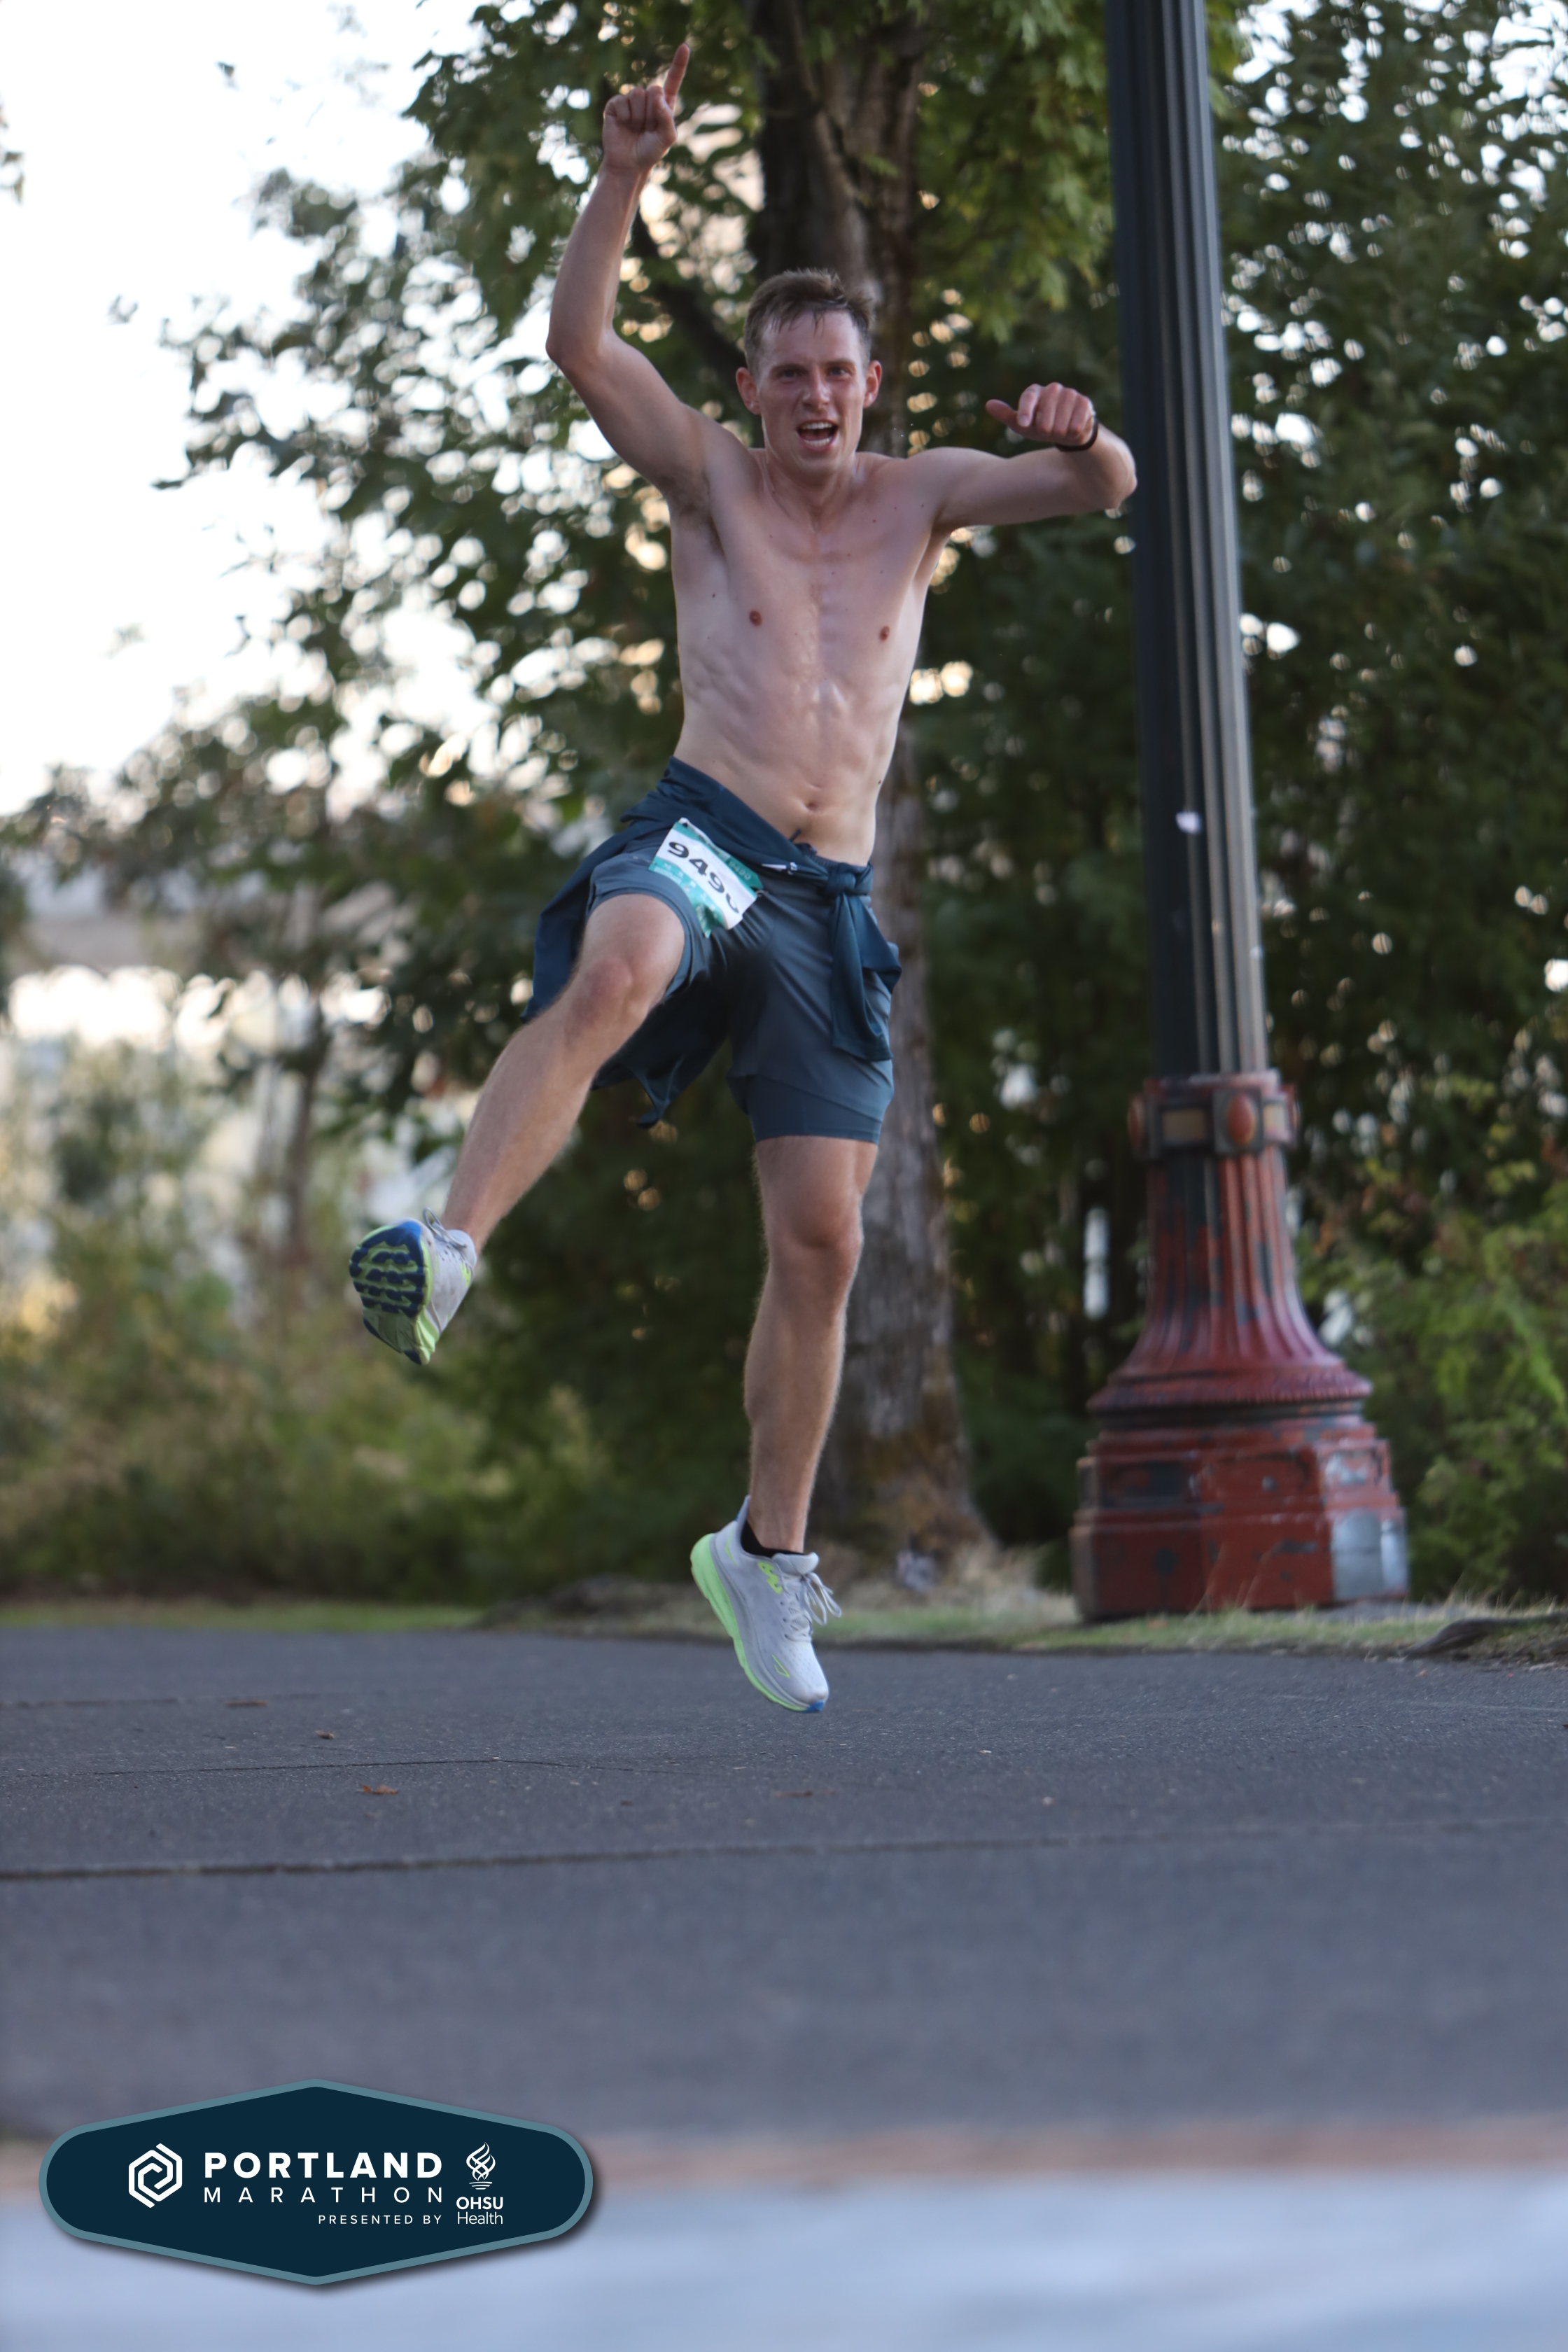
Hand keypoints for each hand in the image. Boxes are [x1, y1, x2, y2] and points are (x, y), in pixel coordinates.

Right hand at [602, 44, 688, 176]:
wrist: (628, 164)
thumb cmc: (650, 152)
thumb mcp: (666, 138)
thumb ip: (667, 117)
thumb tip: (657, 94)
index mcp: (664, 104)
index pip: (672, 81)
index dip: (678, 64)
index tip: (684, 47)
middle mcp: (648, 99)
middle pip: (653, 89)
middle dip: (652, 111)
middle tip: (647, 128)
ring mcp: (631, 100)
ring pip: (638, 94)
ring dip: (639, 116)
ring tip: (636, 128)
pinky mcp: (616, 104)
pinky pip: (623, 102)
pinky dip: (626, 117)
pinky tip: (624, 126)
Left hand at [985, 382, 1096, 448]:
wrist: (1067, 433)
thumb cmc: (1041, 428)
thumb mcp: (1023, 426)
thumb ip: (1007, 416)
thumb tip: (989, 404)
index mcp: (1034, 392)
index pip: (1029, 397)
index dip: (1026, 411)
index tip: (1023, 424)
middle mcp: (1052, 389)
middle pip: (1046, 410)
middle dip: (1045, 427)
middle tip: (1046, 432)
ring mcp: (1069, 393)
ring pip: (1063, 416)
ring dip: (1059, 430)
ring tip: (1059, 431)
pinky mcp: (1084, 402)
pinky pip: (1077, 420)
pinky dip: (1073, 430)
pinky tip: (1072, 430)